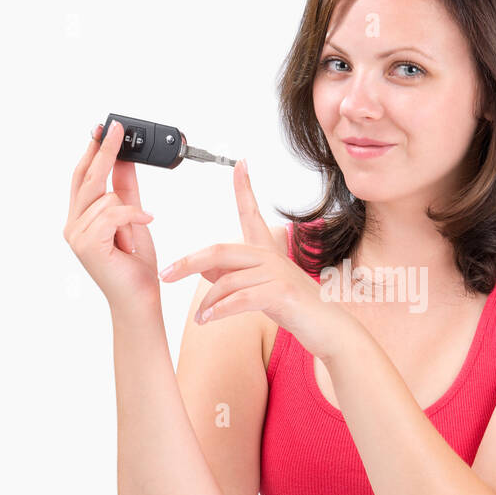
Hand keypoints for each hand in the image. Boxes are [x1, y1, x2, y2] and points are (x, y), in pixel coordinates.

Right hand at [63, 120, 160, 311]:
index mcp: (81, 218)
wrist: (140, 299)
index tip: (103, 128)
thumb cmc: (135, 266)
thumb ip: (127, 190)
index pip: (83, 177)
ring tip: (137, 234)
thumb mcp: (134, 218)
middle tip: (117, 128)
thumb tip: (124, 160)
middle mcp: (74, 225)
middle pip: (88, 178)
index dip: (92, 151)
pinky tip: (146, 224)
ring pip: (106, 197)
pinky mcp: (87, 244)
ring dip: (131, 212)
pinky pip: (114, 213)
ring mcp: (77, 235)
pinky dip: (134, 217)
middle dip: (104, 152)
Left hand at [157, 159, 356, 360]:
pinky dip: (219, 310)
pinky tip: (208, 320)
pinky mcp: (282, 293)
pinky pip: (240, 299)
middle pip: (220, 251)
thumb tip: (202, 267)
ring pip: (227, 280)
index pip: (252, 213)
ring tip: (200, 318)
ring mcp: (278, 273)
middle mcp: (271, 257)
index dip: (244, 188)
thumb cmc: (297, 310)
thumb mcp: (262, 290)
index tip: (239, 164)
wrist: (330, 330)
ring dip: (208, 303)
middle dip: (188, 262)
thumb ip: (233, 276)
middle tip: (165, 274)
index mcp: (267, 252)